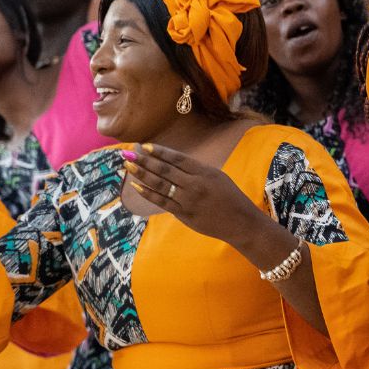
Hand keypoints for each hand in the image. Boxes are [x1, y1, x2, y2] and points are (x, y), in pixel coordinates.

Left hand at [121, 143, 267, 243]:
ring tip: (128, 166)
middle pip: (165, 170)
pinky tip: (136, 186)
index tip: (144, 146)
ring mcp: (189, 200)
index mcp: (205, 172)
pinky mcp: (184, 214)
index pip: (177, 158)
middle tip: (128, 153)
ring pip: (160, 184)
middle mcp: (195, 184)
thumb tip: (172, 163)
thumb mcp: (217, 177)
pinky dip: (148, 193)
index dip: (160, 152)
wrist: (241, 222)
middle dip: (145, 160)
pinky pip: (162, 202)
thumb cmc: (230, 198)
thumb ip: (196, 171)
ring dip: (142, 174)